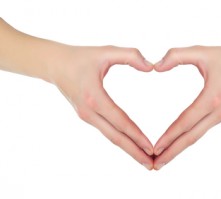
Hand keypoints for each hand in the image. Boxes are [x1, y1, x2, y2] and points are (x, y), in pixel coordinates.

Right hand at [50, 45, 153, 169]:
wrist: (54, 64)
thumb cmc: (80, 57)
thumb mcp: (105, 51)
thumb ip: (130, 55)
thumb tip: (151, 67)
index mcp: (94, 98)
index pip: (120, 122)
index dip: (136, 135)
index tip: (151, 148)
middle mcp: (89, 112)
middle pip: (115, 137)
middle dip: (134, 152)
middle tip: (151, 165)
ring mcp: (86, 117)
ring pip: (111, 137)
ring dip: (128, 149)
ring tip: (144, 160)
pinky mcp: (87, 116)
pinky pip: (107, 131)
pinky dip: (120, 140)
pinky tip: (130, 145)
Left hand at [153, 45, 220, 169]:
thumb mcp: (201, 51)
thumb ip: (176, 55)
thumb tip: (156, 67)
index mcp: (213, 97)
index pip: (186, 121)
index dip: (170, 136)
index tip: (155, 148)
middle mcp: (218, 112)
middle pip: (191, 138)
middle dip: (172, 153)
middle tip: (155, 166)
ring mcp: (220, 117)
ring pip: (195, 137)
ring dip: (178, 150)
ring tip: (162, 161)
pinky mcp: (219, 117)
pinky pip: (199, 132)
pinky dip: (186, 141)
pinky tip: (176, 146)